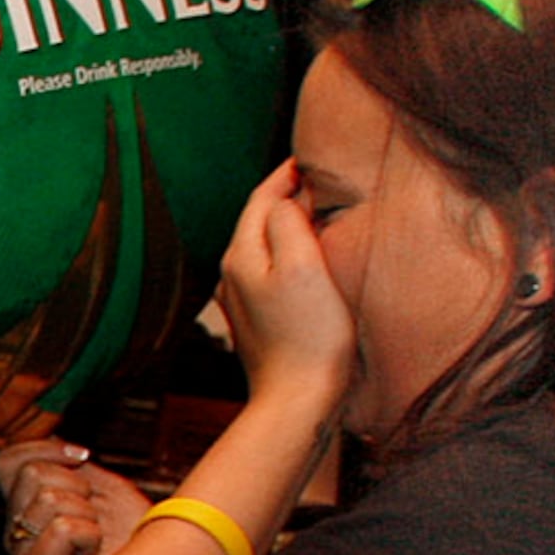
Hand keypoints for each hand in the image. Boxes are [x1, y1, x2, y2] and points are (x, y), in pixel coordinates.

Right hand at [0, 440, 148, 554]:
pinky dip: (89, 536)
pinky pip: (61, 528)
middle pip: (32, 474)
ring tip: (95, 538)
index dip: (44, 448)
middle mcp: (14, 534)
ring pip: (48, 499)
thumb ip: (70, 465)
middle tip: (95, 514)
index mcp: (23, 510)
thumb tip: (51, 437)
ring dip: (87, 514)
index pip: (5, 463)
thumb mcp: (102, 486)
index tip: (83, 457)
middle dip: (78, 485)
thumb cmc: (133, 534)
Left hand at [216, 160, 359, 420]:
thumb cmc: (308, 334)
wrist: (297, 399)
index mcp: (241, 255)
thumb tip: (286, 197)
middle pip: (260, 219)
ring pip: (266, 245)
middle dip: (288, 195)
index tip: (313, 156)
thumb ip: (289, 223)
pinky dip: (291, 252)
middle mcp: (233, 275)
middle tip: (321, 176)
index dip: (288, 174)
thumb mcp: (303, 266)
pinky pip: (274, 271)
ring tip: (320, 209)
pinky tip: (312, 257)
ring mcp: (244, 299)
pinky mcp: (260, 319)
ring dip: (289, 224)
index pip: (261, 198)